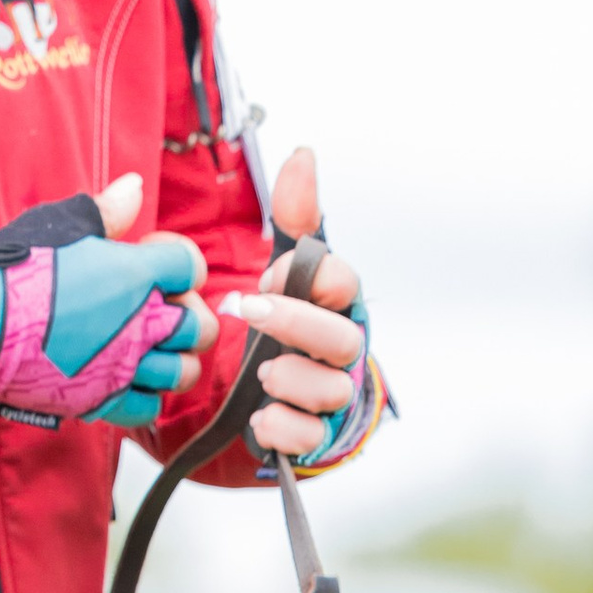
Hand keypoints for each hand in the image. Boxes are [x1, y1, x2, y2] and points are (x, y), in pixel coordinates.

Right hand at [0, 179, 209, 431]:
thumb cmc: (14, 270)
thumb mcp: (61, 225)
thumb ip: (107, 210)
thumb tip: (134, 186)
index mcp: (135, 275)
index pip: (190, 266)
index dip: (179, 262)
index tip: (154, 262)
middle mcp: (140, 325)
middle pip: (199, 326)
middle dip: (186, 314)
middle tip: (159, 308)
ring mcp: (123, 367)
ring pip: (183, 373)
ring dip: (173, 358)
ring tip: (149, 347)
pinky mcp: (101, 400)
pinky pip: (147, 409)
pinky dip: (145, 397)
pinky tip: (128, 379)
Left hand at [217, 148, 372, 459]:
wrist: (267, 395)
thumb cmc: (285, 325)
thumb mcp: (283, 269)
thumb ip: (295, 218)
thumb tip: (303, 155)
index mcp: (335, 306)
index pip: (343, 283)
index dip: (308, 277)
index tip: (266, 273)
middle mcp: (341, 350)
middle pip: (343, 339)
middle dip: (297, 324)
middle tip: (249, 312)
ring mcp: (332, 395)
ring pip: (332, 390)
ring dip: (292, 379)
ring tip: (260, 374)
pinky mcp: (315, 436)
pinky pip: (311, 438)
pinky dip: (284, 428)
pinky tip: (260, 417)